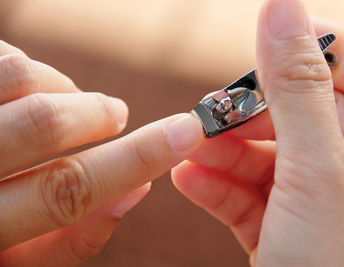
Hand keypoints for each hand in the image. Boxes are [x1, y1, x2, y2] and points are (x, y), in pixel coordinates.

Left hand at [0, 41, 202, 265]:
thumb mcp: (17, 263)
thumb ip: (75, 238)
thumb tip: (137, 189)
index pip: (70, 190)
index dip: (138, 158)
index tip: (187, 131)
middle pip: (43, 123)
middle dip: (96, 114)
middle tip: (114, 114)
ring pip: (18, 77)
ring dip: (61, 87)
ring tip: (65, 101)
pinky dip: (26, 67)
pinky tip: (24, 87)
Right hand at [172, 0, 343, 264]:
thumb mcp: (319, 175)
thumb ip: (299, 89)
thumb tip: (282, 10)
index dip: (315, 51)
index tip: (265, 40)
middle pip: (304, 114)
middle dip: (252, 112)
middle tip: (210, 111)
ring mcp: (324, 206)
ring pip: (272, 155)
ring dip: (226, 150)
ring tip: (191, 146)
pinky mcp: (288, 234)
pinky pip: (253, 195)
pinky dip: (219, 185)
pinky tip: (190, 178)